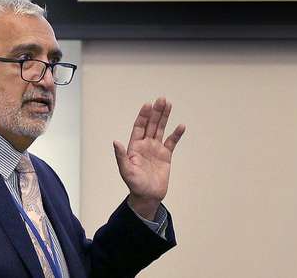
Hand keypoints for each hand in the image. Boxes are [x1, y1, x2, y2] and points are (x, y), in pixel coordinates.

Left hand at [113, 97, 185, 220]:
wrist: (148, 196)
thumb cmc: (135, 185)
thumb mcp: (126, 171)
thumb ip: (121, 156)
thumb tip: (115, 142)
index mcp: (135, 147)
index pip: (139, 127)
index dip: (143, 116)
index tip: (148, 105)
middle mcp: (146, 145)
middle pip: (151, 124)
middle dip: (156, 112)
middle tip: (161, 99)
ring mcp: (156, 149)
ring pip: (161, 129)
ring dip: (165, 117)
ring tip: (169, 104)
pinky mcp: (166, 155)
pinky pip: (172, 142)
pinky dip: (177, 134)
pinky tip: (181, 126)